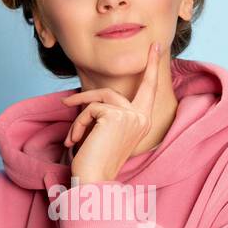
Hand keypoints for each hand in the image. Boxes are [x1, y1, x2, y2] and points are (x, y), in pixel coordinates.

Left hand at [61, 40, 161, 184]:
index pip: (148, 90)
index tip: (155, 46)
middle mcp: (141, 118)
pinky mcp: (117, 115)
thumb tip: (91, 100)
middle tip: (75, 97)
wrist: (94, 181)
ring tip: (71, 138)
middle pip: (112, 93)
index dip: (152, 67)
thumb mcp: (106, 135)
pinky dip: (78, 124)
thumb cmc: (97, 163)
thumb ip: (108, 115)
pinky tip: (76, 141)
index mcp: (142, 123)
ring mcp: (131, 116)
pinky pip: (90, 109)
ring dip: (79, 117)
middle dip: (91, 94)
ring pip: (98, 100)